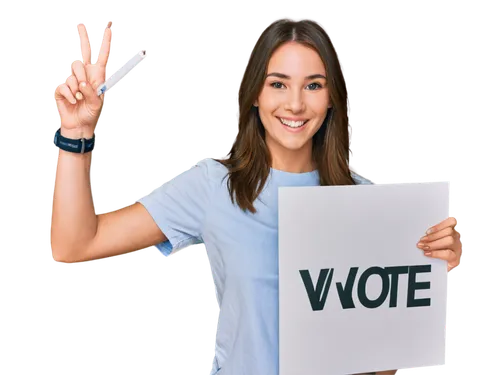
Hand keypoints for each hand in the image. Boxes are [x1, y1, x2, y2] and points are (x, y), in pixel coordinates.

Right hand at [52, 19, 112, 137]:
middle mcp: (85, 74)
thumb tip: (82, 83)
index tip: (108, 28)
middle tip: (81, 24)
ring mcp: (72, 79)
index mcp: (97, 76)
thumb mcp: (97, 103)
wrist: (79, 125)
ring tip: (81, 98)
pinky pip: (65, 85)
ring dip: (79, 86)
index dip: (106, 43)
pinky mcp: (62, 87)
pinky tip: (73, 101)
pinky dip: (71, 95)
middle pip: (83, 52)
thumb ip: (92, 92)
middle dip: (83, 37)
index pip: (102, 56)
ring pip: (74, 70)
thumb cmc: (91, 113)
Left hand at [417, 215, 462, 271]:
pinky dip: (436, 253)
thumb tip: (421, 235)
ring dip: (434, 243)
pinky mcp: (456, 259)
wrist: (438, 269)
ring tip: (424, 247)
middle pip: (449, 231)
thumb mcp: (432, 241)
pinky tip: (428, 253)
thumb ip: (430, 236)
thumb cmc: (435, 253)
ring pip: (450, 240)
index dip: (440, 225)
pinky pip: (448, 253)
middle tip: (421, 241)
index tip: (428, 231)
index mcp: (451, 231)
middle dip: (433, 236)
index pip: (452, 222)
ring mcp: (457, 249)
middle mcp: (456, 239)